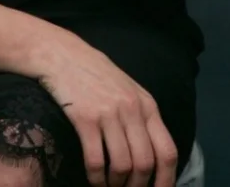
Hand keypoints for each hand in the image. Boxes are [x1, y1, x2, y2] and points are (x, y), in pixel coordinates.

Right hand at [39, 34, 177, 186]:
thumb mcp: (128, 90)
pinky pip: (96, 161)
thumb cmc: (95, 73)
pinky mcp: (85, 119)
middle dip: (137, 186)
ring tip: (109, 186)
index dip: (166, 180)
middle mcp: (132, 109)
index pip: (167, 151)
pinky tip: (93, 179)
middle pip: (145, 163)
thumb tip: (153, 157)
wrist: (63, 55)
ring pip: (122, 166)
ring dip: (116, 184)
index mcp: (147, 105)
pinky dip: (96, 178)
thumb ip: (142, 117)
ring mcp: (108, 113)